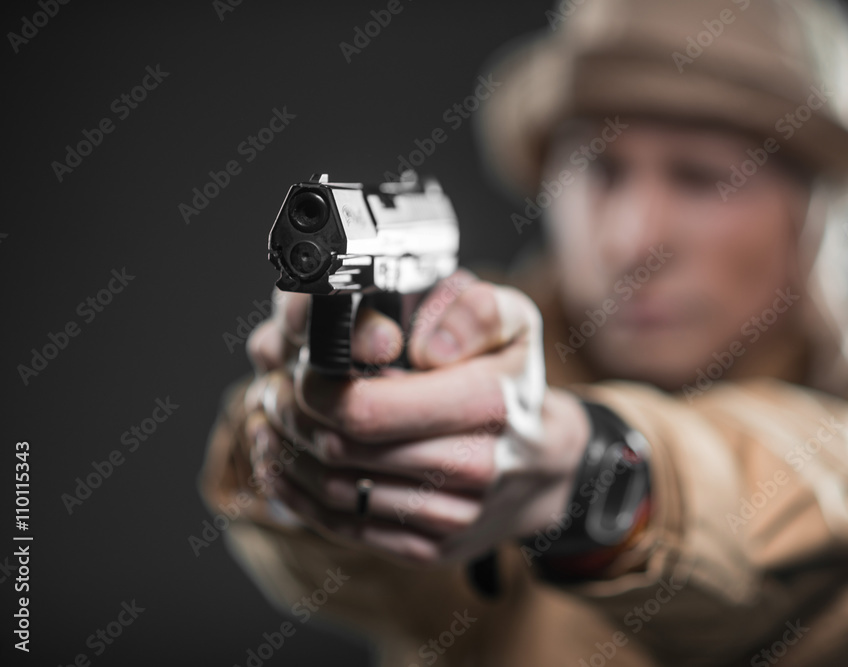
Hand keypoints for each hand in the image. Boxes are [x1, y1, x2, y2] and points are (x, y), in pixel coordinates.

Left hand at [243, 272, 588, 564]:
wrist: (544, 465)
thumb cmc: (512, 382)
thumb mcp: (512, 322)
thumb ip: (474, 311)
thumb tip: (426, 348)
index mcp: (486, 403)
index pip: (366, 409)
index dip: (314, 389)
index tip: (300, 369)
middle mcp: (472, 466)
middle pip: (341, 450)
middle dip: (292, 417)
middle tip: (275, 391)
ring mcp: (451, 516)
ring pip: (335, 493)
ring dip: (289, 456)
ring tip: (273, 423)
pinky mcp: (430, 549)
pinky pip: (345, 530)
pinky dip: (300, 498)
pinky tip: (284, 466)